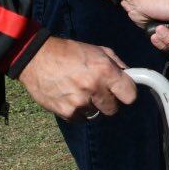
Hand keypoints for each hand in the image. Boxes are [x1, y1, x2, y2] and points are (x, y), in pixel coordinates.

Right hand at [18, 36, 136, 119]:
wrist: (36, 58)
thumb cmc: (69, 52)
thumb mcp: (98, 50)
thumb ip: (118, 65)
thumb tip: (132, 77)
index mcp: (105, 71)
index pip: (130, 96)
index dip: (126, 94)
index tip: (122, 92)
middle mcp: (94, 88)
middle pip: (113, 109)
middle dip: (108, 101)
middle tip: (98, 91)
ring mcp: (79, 102)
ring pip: (96, 114)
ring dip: (91, 106)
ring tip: (80, 92)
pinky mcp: (66, 112)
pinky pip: (80, 119)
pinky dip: (77, 111)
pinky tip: (70, 98)